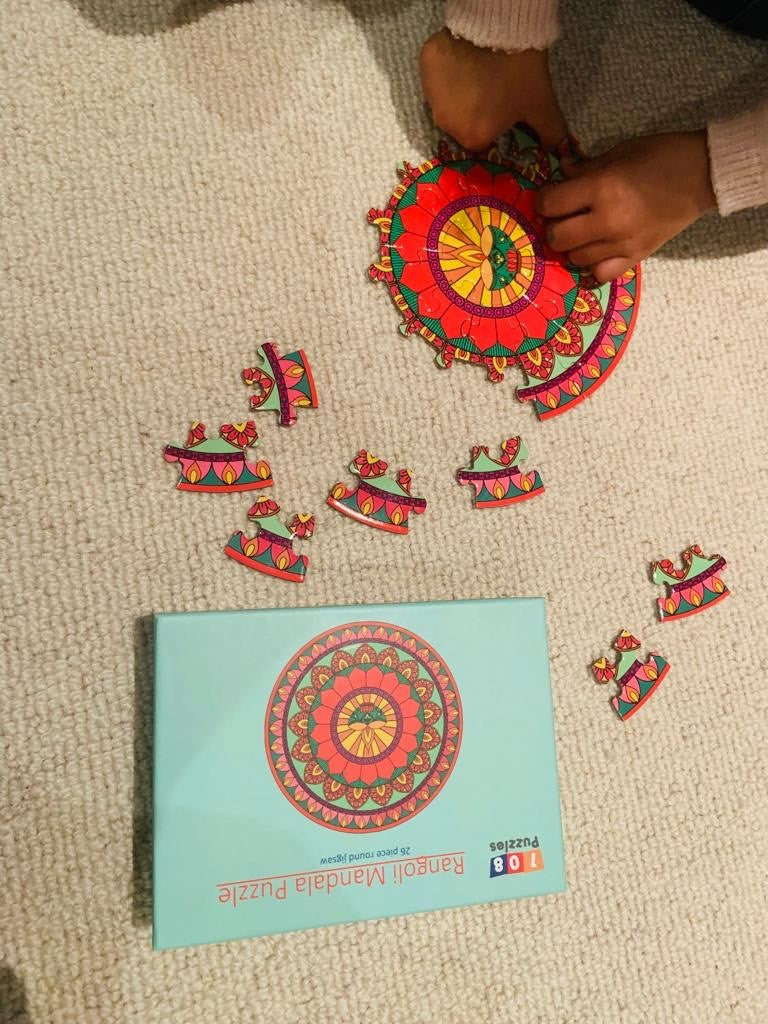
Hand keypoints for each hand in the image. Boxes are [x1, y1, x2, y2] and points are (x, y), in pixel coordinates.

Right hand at [420, 28, 566, 150]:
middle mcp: (446, 123)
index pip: (480, 139)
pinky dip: (446, 72)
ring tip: (477, 73)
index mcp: (472, 137)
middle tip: (490, 89)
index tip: (501, 108)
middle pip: (460, 122)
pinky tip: (463, 60)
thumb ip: (550, 131)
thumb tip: (561, 151)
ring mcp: (431, 94)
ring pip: (446, 101)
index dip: (492, 124)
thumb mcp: (540, 103)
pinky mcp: (425, 67)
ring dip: (458, 93)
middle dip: (473, 111)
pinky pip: (435, 77)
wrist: (500, 25)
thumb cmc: (520, 72)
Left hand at [537, 131, 715, 281]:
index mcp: (602, 189)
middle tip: (564, 216)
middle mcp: (608, 221)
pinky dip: (594, 265)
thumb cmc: (661, 156)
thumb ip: (586, 168)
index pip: (550, 205)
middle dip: (555, 226)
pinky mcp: (636, 258)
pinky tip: (599, 250)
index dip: (544, 200)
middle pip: (558, 238)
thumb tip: (561, 172)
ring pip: (575, 259)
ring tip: (584, 231)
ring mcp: (622, 244)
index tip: (551, 196)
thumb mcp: (619, 152)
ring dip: (574, 246)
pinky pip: (601, 274)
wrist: (703, 174)